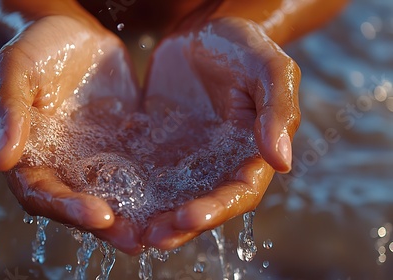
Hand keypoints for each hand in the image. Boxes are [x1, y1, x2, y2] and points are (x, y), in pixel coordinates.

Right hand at [0, 15, 142, 253]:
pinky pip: (134, 171)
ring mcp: (91, 158)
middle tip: (135, 239)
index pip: (40, 193)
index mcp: (27, 154)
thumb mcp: (15, 69)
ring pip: (109, 195)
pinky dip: (151, 188)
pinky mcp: (120, 146)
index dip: (66, 207)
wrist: (73, 32)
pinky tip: (174, 198)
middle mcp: (59, 165)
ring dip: (131, 217)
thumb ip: (8, 110)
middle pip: (78, 204)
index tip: (98, 215)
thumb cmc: (36, 46)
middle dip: (105, 226)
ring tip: (158, 233)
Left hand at [141, 18, 300, 248]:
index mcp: (250, 152)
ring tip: (130, 231)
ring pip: (171, 196)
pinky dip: (131, 188)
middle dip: (179, 226)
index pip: (238, 192)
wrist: (205, 29)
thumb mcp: (269, 69)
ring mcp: (187, 156)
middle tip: (152, 238)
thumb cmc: (244, 45)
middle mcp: (218, 163)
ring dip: (154, 216)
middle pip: (201, 204)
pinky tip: (112, 198)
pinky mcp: (159, 145)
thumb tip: (282, 162)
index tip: (189, 218)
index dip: (216, 210)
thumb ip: (278, 111)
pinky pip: (144, 171)